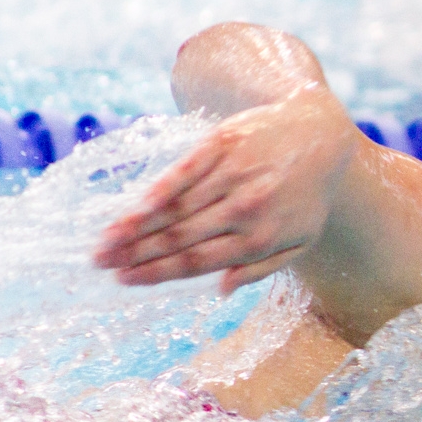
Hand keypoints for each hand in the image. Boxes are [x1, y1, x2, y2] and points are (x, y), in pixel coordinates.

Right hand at [93, 87, 354, 293]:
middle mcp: (245, 209)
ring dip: (136, 226)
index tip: (125, 280)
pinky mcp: (223, 145)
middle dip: (136, 253)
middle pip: (180, 237)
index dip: (158, 272)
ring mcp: (233, 175)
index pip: (197, 261)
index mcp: (260, 238)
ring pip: (176, 207)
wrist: (321, 133)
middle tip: (101, 265)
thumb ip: (260, 269)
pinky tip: (133, 206)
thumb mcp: (300, 240)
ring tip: (104, 241)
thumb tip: (219, 288)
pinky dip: (157, 191)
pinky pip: (184, 172)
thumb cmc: (307, 193)